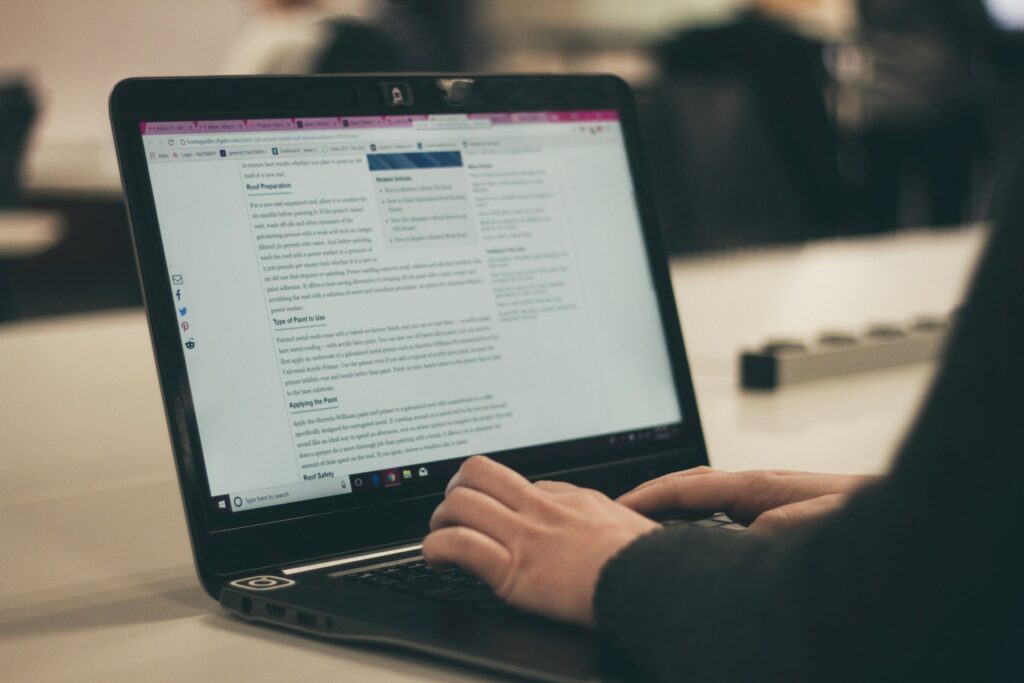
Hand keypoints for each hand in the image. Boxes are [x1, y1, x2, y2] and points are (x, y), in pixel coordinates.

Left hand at [423, 456, 658, 625]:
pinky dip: (436, 549)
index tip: (488, 512)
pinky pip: (459, 545)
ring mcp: (525, 536)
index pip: (515, 482)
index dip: (494, 496)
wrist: (650, 581)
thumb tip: (581, 510)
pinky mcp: (514, 569)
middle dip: (455, 491)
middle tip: (452, 513)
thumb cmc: (646, 559)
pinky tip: (436, 560)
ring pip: (460, 503)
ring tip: (440, 537)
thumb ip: (593, 512)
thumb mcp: (623, 519)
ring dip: (440, 520)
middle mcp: (540, 508)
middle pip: (478, 473)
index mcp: (568, 498)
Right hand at [618, 466, 876, 530]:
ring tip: (644, 532)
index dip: (649, 495)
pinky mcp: (778, 519)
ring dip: (673, 514)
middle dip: (651, 500)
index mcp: (759, 486)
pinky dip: (698, 528)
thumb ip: (775, 528)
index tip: (616, 507)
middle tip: (618, 518)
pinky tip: (695, 547)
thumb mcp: (820, 524)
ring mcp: (768, 502)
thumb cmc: (872, 517)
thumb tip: (738, 538)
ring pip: (706, 504)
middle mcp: (759, 490)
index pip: (689, 487)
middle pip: (690, 488)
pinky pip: (724, 520)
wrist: (911, 519)